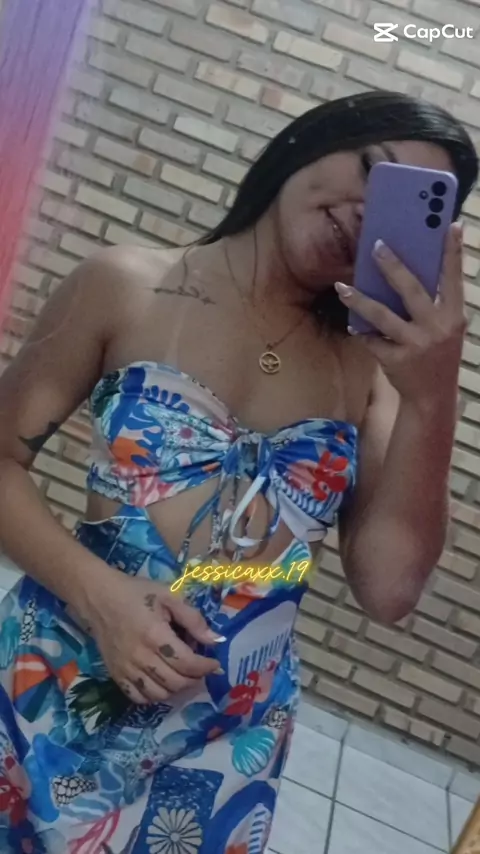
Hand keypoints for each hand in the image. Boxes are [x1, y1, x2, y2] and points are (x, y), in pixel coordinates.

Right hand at [84, 574, 224, 704]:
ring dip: (176, 689)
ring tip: (182, 675)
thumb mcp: (169, 595)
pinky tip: (161, 682)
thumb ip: (193, 618)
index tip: (215, 663)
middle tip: (200, 668)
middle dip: (194, 678)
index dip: (205, 667)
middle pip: (175, 682)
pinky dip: (154, 696)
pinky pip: (138, 698)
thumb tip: (215, 640)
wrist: (99, 598)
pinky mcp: (116, 675)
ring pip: (159, 695)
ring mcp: (126, 669)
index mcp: (155, 635)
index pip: (187, 663)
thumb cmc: (136, 593)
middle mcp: (140, 657)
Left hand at [335, 222, 465, 406]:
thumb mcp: (446, 329)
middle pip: (411, 290)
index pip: (454, 278)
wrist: (432, 399)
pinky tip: (353, 325)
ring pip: (382, 316)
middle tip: (376, 245)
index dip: (453, 251)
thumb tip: (409, 272)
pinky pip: (373, 339)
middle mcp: (438, 328)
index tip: (450, 224)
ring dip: (359, 301)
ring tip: (342, 287)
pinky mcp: (396, 360)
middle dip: (392, 267)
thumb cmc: (437, 356)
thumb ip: (434, 304)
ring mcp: (416, 344)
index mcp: (454, 315)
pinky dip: (362, 332)